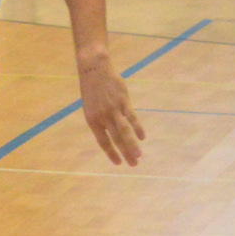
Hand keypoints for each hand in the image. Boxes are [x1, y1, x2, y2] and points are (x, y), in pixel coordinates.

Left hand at [77, 51, 144, 165]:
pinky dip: (137, 128)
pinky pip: (132, 118)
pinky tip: (142, 138)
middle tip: (133, 165)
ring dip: (132, 145)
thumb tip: (111, 134)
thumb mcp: (91, 107)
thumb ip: (100, 121)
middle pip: (115, 139)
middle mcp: (102, 117)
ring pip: (124, 131)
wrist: (94, 70)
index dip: (111, 153)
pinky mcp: (123, 102)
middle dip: (125, 153)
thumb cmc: (92, 90)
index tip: (119, 163)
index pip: (102, 141)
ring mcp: (113, 110)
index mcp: (92, 120)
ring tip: (139, 156)